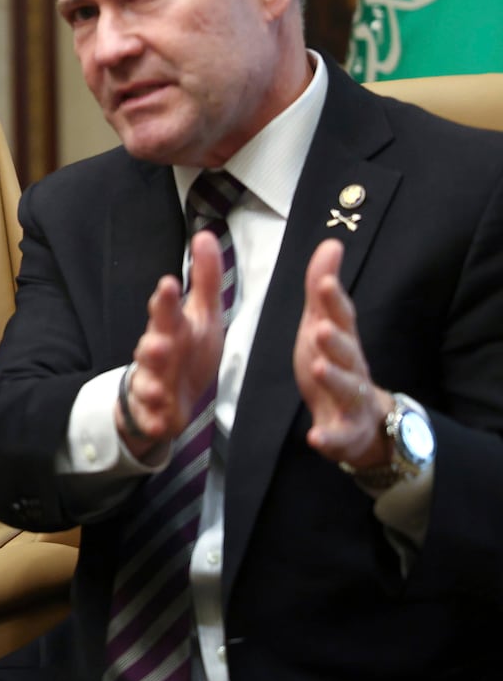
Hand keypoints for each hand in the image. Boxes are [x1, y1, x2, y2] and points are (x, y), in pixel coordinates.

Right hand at [116, 230, 226, 457]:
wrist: (165, 397)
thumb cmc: (185, 349)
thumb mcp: (201, 314)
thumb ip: (205, 277)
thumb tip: (205, 233)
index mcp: (170, 328)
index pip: (166, 311)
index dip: (166, 300)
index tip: (169, 284)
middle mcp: (157, 354)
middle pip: (151, 347)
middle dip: (152, 346)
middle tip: (156, 343)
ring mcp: (152, 383)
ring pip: (147, 383)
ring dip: (150, 386)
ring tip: (156, 390)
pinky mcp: (155, 412)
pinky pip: (152, 418)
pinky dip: (154, 421)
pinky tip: (158, 425)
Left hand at [293, 238, 391, 467]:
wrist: (364, 419)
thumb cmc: (335, 361)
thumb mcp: (322, 323)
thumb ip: (321, 290)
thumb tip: (331, 243)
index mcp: (342, 341)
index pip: (340, 318)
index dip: (333, 300)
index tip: (325, 282)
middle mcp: (352, 368)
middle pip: (347, 353)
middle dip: (335, 340)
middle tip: (319, 329)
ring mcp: (350, 401)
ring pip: (347, 390)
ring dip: (334, 379)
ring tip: (318, 368)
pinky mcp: (344, 432)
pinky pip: (338, 436)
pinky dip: (328, 437)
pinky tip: (315, 437)